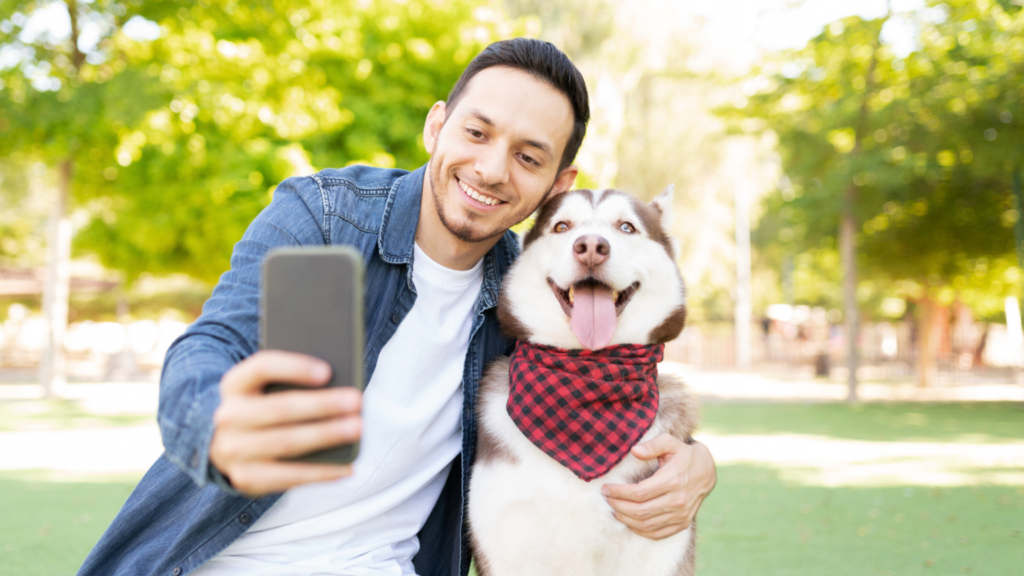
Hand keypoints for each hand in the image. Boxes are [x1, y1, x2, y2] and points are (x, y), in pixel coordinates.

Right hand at [209, 350, 361, 496]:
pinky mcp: (246, 477)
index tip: (328, 371)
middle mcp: (229, 416)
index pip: (263, 367)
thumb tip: (336, 382)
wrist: (226, 444)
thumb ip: (292, 381)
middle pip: (280, 408)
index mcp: (235, 383)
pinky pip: (289, 476)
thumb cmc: (262, 407)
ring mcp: (233, 450)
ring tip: (356, 428)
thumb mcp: (266, 387)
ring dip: (326, 435)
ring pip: (286, 442)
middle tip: (356, 401)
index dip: (295, 368)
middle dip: (322, 405)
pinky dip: (322, 472)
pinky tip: (347, 466)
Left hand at [601, 434, 716, 539]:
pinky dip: (640, 530)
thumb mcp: (670, 443)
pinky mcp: (683, 523)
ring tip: (614, 509)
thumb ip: (652, 445)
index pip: (639, 493)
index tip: (606, 488)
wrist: (707, 471)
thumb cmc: (683, 455)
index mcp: (672, 480)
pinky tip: (629, 521)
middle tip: (607, 499)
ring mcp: (681, 514)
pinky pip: (658, 534)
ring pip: (647, 524)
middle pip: (640, 511)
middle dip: (618, 506)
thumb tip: (635, 451)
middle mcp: (678, 500)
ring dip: (626, 519)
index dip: (619, 493)